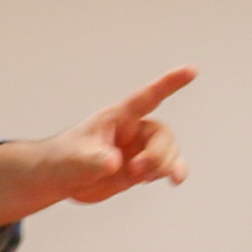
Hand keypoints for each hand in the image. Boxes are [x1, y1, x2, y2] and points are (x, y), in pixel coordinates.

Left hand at [29, 68, 194, 208]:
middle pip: (163, 135)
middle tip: (136, 171)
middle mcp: (133, 130)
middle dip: (157, 155)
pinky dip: (173, 172)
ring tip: (140, 179)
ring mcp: (138, 149)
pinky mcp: (141, 168)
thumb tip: (114, 162)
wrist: (60, 178)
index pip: (147, 97)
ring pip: (169, 151)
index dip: (170, 84)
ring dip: (162, 166)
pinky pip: (167, 167)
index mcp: (117, 117)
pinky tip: (174, 180)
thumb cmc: (63, 159)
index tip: (192, 70)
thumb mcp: (75, 158)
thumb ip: (94, 159)